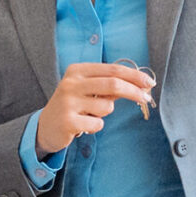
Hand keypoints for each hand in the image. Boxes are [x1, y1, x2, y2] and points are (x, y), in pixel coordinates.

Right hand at [35, 62, 155, 155]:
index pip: (112, 69)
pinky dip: (96, 126)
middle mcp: (71, 83)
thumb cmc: (73, 106)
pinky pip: (98, 123)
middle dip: (134, 91)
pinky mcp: (68, 121)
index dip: (134, 75)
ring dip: (105, 113)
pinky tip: (83, 125)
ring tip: (90, 114)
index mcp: (77, 70)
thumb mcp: (88, 90)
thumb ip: (109, 85)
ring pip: (107, 107)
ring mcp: (68, 102)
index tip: (150, 82)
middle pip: (113, 84)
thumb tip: (140, 84)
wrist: (46, 127)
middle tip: (146, 98)